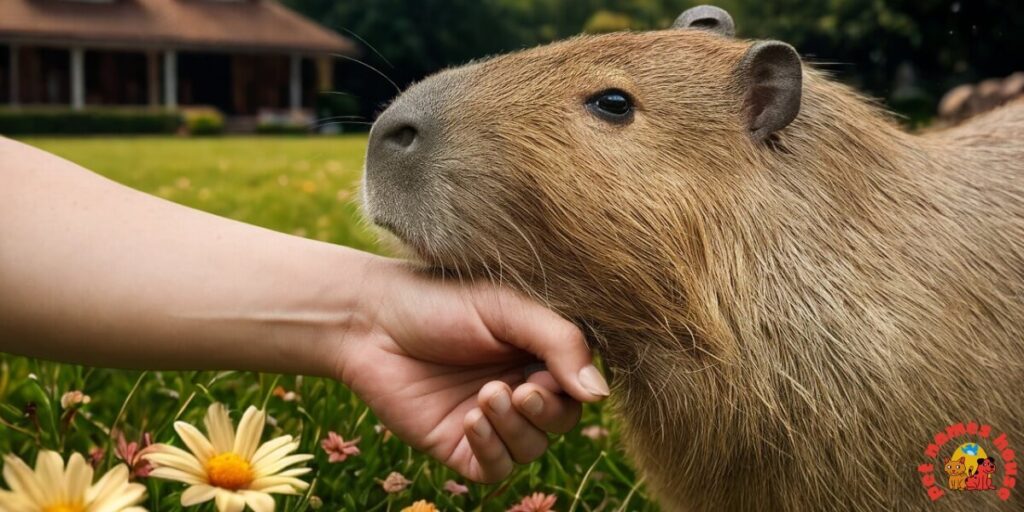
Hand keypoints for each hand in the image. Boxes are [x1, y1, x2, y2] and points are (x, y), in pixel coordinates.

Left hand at [333, 257, 608, 481]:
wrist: (369, 319)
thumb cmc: (439, 301)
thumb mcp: (508, 309)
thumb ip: (560, 344)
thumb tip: (600, 395)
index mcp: (537, 351)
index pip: (579, 385)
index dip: (573, 388)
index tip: (545, 373)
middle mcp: (519, 386)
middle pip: (560, 422)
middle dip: (545, 412)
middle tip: (519, 389)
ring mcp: (489, 418)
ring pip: (530, 448)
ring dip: (514, 428)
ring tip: (485, 397)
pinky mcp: (457, 443)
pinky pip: (493, 468)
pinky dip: (491, 450)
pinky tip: (472, 420)